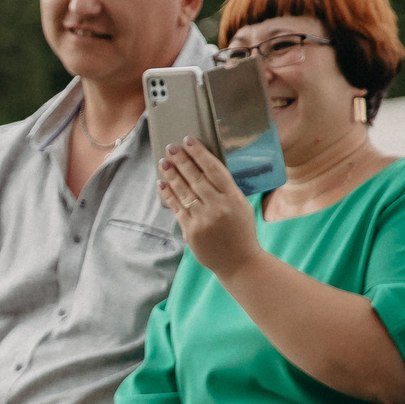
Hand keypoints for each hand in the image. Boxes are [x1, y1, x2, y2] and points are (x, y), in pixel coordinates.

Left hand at [155, 140, 260, 279]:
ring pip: (184, 192)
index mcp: (234, 198)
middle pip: (196, 178)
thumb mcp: (242, 206)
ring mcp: (203, 219)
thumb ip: (225, 191)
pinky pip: (177, 208)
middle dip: (182, 161)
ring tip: (164, 163)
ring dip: (172, 175)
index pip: (215, 170)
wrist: (239, 262)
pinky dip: (168, 195)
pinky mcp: (191, 231)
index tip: (189, 141)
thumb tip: (203, 170)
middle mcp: (218, 207)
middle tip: (171, 147)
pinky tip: (162, 184)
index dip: (200, 154)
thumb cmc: (242, 232)